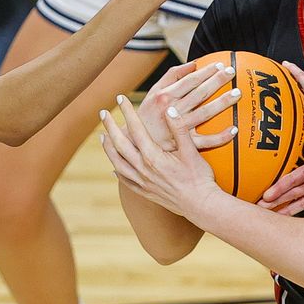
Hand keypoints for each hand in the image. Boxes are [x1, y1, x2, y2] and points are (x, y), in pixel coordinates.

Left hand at [100, 92, 222, 218]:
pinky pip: (126, 181)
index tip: (121, 98)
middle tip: (103, 113)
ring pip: (118, 163)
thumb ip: (179, 129)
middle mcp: (143, 169)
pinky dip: (118, 171)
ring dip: (108, 148)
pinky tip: (114, 167)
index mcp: (153, 156)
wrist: (201, 206)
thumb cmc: (199, 178)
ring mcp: (143, 182)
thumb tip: (169, 109)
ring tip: (102, 137)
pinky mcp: (146, 193)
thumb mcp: (191, 151)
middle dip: (111, 127)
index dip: (128, 112)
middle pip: (120, 144)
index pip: (136, 129)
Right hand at [136, 61, 240, 150]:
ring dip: (222, 103)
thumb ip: (172, 76)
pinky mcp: (184, 145)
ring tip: (237, 93)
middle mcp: (172, 111)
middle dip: (217, 81)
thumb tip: (193, 64)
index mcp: (164, 97)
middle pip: (199, 94)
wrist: (136, 144)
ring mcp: (179, 129)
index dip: (206, 72)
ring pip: (205, 114)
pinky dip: (221, 137)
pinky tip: (234, 129)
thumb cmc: (147, 115)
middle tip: (232, 72)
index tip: (220, 65)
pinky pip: (206, 141)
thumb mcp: (153, 93)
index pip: (189, 81)